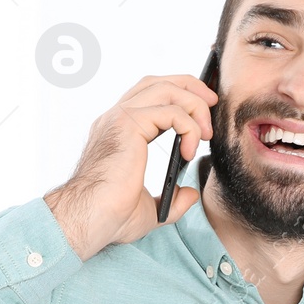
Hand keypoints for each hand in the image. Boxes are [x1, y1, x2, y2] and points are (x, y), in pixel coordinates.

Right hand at [44, 72, 217, 260]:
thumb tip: (190, 194)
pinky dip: (188, 126)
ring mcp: (120, 118)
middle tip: (213, 106)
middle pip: (160, 82)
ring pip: (167, 89)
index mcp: (119, 132)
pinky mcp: (128, 125)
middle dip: (192, 88)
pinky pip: (170, 111)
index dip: (180, 96)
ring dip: (194, 106)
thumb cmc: (108, 218)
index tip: (203, 116)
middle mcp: (116, 118)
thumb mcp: (150, 209)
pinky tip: (190, 150)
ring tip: (206, 134)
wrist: (90, 221)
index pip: (150, 95)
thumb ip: (171, 200)